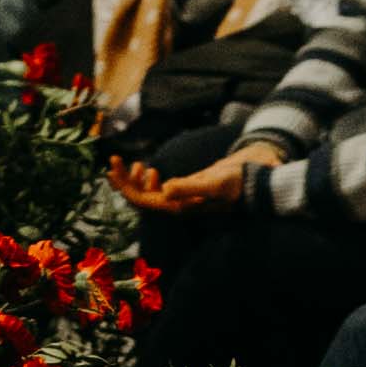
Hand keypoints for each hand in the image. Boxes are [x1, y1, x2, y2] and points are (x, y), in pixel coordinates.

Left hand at [110, 140, 278, 215]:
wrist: (254, 181)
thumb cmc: (236, 181)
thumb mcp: (214, 182)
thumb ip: (190, 187)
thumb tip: (163, 190)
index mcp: (179, 207)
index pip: (143, 201)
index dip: (124, 186)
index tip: (111, 168)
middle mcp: (176, 207)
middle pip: (140, 198)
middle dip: (123, 180)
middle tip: (114, 159)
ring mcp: (179, 200)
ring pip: (146, 194)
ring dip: (134, 179)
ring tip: (137, 163)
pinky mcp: (183, 193)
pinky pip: (157, 190)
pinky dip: (148, 179)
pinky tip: (149, 169)